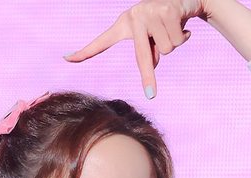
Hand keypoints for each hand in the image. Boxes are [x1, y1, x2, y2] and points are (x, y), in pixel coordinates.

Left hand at [64, 0, 213, 98]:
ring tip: (173, 30)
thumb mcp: (151, 38)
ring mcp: (151, 12)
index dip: (85, 52)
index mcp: (124, 25)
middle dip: (148, 77)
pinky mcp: (168, 10)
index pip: (101, 41)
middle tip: (151, 95)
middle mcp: (134, 16)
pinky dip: (184, 37)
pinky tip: (182, 24)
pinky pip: (176, 40)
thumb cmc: (163, 22)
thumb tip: (152, 66)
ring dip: (174, 44)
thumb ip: (148, 53)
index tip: (66, 59)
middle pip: (142, 57)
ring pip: (165, 49)